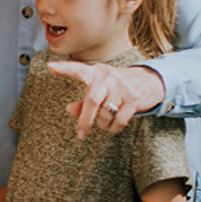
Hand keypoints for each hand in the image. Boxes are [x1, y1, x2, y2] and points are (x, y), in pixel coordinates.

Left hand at [46, 60, 164, 138]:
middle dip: (85, 121)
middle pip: (92, 100)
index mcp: (96, 72)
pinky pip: (119, 121)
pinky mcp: (134, 100)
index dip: (65, 68)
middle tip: (80, 134)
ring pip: (105, 114)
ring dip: (103, 124)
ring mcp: (122, 88)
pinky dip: (114, 128)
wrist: (150, 81)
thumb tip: (70, 110)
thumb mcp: (100, 87)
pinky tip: (114, 126)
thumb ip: (83, 99)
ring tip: (105, 122)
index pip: (78, 69)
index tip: (50, 66)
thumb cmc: (117, 85)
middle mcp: (108, 78)